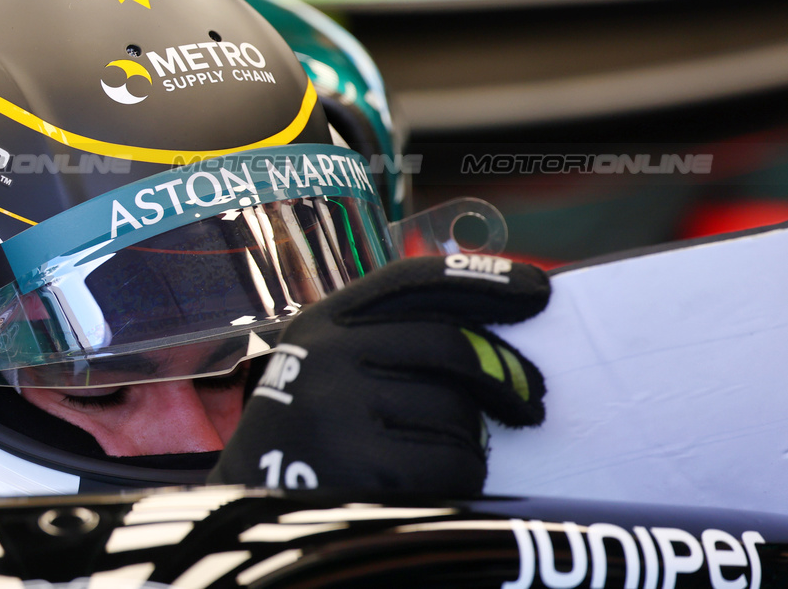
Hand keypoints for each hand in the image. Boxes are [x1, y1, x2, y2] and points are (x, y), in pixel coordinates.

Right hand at [209, 254, 547, 494]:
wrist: (254, 511)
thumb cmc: (314, 435)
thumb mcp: (331, 369)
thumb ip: (392, 341)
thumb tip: (498, 338)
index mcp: (321, 322)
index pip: (412, 281)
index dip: (482, 279)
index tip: (537, 289)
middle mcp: (324, 355)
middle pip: (451, 346)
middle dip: (506, 374)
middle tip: (532, 400)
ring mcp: (338, 409)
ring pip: (457, 412)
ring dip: (469, 440)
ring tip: (439, 456)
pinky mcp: (359, 466)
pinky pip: (452, 463)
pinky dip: (461, 478)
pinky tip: (431, 485)